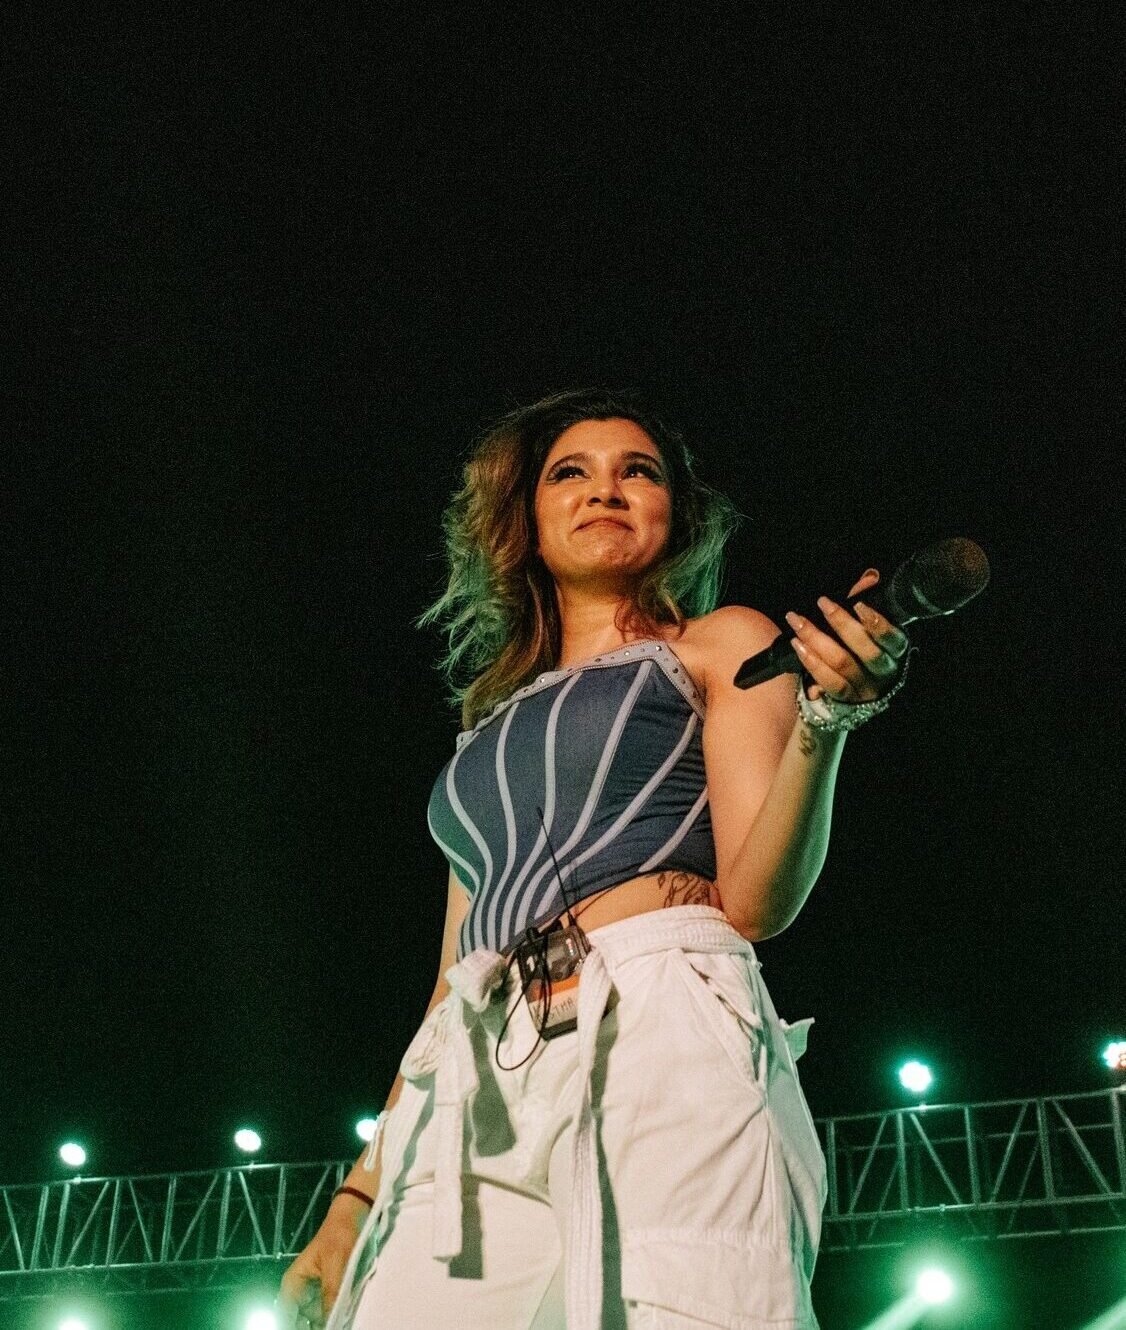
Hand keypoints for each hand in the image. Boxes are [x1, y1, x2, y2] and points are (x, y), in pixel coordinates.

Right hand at [277, 1201, 364, 1327]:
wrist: (350, 1218)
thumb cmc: (338, 1237)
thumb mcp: (335, 1265)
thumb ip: (330, 1294)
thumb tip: (330, 1322)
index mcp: (292, 1283)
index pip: (285, 1317)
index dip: (294, 1327)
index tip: (311, 1329)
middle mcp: (297, 1290)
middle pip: (298, 1320)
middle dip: (312, 1326)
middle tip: (331, 1326)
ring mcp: (310, 1291)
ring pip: (311, 1318)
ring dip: (322, 1322)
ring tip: (337, 1321)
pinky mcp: (323, 1290)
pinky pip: (323, 1310)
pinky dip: (330, 1315)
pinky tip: (339, 1317)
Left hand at [784, 568, 909, 703]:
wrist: (855, 698)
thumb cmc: (862, 652)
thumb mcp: (868, 628)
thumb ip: (866, 603)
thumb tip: (870, 576)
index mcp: (895, 652)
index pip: (892, 639)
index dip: (878, 623)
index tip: (858, 605)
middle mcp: (884, 671)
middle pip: (865, 649)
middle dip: (841, 623)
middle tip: (822, 602)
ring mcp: (865, 688)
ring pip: (842, 662)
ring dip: (817, 638)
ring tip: (797, 621)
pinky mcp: (846, 699)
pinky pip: (829, 681)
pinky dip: (812, 662)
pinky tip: (798, 645)